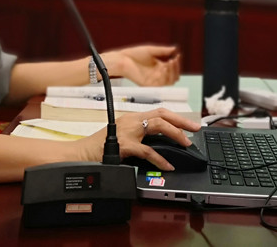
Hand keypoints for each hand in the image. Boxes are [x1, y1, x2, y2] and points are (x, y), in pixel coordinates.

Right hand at [78, 109, 200, 170]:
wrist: (80, 155)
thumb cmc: (99, 147)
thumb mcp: (122, 137)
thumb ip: (139, 137)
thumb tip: (160, 144)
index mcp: (132, 117)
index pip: (159, 112)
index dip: (177, 117)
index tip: (190, 123)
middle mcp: (131, 120)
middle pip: (162, 114)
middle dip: (182, 121)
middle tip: (195, 129)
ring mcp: (127, 131)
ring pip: (157, 126)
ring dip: (175, 134)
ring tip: (185, 144)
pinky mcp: (124, 145)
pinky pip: (147, 151)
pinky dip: (160, 158)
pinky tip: (168, 165)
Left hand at [103, 45, 180, 85]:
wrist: (122, 59)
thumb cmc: (134, 54)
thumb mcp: (151, 50)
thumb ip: (163, 51)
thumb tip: (174, 48)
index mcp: (158, 67)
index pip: (172, 69)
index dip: (176, 64)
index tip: (177, 56)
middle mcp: (157, 75)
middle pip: (173, 77)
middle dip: (176, 69)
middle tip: (174, 60)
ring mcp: (153, 80)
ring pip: (169, 82)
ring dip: (172, 73)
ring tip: (169, 63)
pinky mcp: (148, 84)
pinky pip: (160, 85)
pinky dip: (165, 77)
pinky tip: (164, 68)